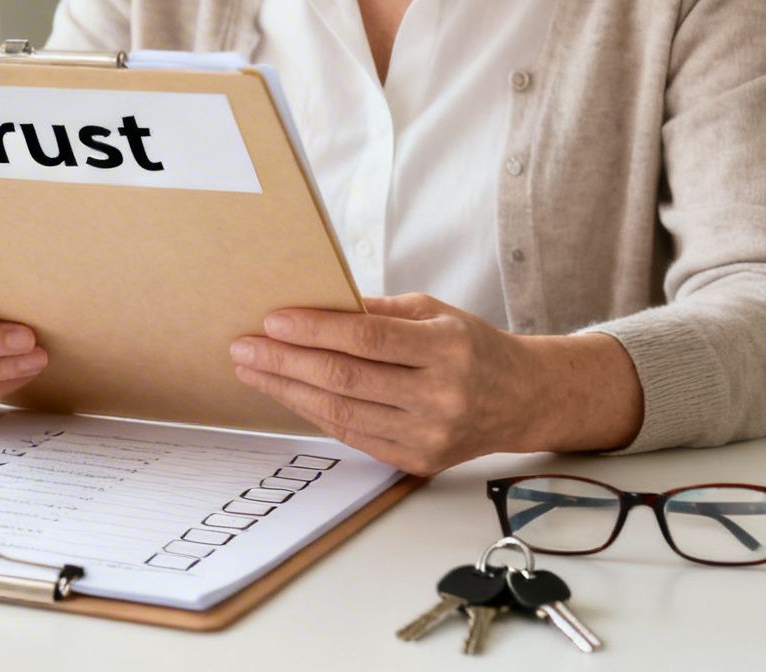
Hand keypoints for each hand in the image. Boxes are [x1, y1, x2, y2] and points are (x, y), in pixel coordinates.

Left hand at [229, 294, 641, 473]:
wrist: (521, 399)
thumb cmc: (470, 346)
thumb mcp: (433, 312)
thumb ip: (376, 312)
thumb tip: (312, 304)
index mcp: (447, 348)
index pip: (367, 339)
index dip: (314, 330)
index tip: (271, 321)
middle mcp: (440, 395)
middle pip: (346, 379)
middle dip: (286, 362)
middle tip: (244, 347)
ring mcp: (429, 434)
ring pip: (342, 412)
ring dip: (287, 390)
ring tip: (253, 370)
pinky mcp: (417, 460)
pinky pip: (352, 435)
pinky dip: (313, 413)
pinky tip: (287, 394)